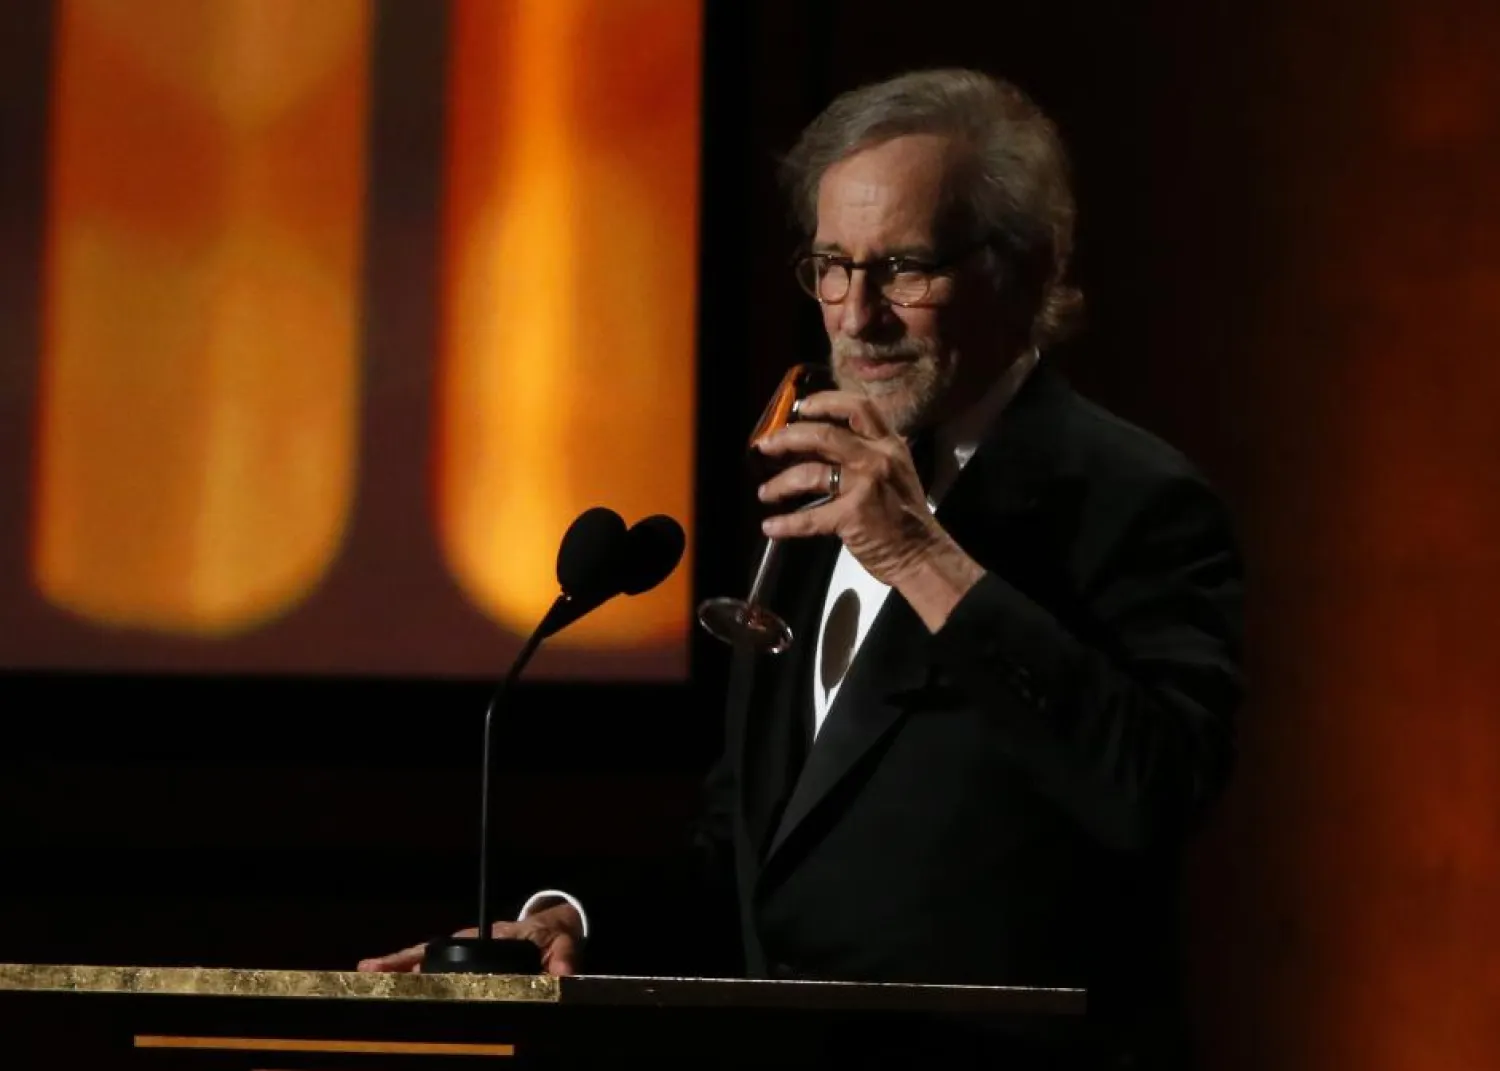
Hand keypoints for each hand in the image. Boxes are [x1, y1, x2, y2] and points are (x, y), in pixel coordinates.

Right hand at [356, 902, 584, 974]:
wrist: (552, 930)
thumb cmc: (551, 935)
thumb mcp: (562, 944)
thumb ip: (564, 959)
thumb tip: (564, 976)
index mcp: (484, 938)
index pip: (447, 947)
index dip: (420, 957)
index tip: (402, 967)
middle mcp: (466, 946)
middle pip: (425, 957)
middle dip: (397, 967)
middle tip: (366, 975)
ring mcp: (462, 958)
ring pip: (423, 967)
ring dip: (398, 977)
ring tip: (364, 984)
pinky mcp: (464, 970)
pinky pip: (434, 976)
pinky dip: (412, 983)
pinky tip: (389, 996)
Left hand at [755, 390, 940, 585]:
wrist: (922, 554)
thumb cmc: (905, 515)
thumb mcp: (894, 471)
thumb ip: (864, 453)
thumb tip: (817, 443)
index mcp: (888, 444)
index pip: (858, 407)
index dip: (825, 401)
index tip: (800, 407)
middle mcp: (878, 458)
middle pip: (823, 434)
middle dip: (787, 438)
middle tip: (766, 446)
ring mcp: (866, 485)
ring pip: (810, 473)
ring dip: (780, 483)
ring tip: (765, 492)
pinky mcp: (853, 515)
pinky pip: (810, 516)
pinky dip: (786, 523)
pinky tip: (771, 527)